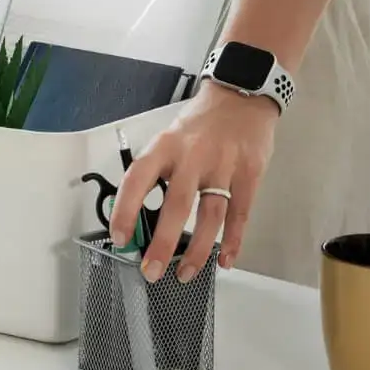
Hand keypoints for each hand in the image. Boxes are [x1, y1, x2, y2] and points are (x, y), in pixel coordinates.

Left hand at [110, 82, 278, 282]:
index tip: (120, 237)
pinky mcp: (249, 173)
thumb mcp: (170, 139)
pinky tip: (224, 259)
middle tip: (151, 271)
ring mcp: (224, 165)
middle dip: (162, 243)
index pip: (138, 179)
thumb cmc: (200, 125)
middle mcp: (193, 156)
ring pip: (210, 215)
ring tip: (185, 272)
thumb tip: (135, 217)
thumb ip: (157, 173)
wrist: (241, 96)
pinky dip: (232, 240)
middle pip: (177, 205)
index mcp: (165, 146)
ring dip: (197, 250)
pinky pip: (240, 213)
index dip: (125, 209)